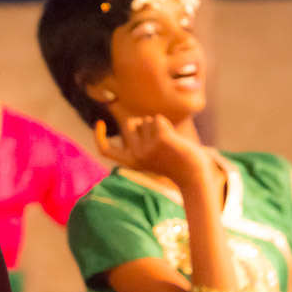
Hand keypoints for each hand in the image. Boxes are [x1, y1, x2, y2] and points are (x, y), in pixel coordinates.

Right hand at [93, 116, 211, 188]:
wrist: (192, 172)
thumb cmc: (171, 162)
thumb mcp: (150, 154)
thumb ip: (138, 141)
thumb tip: (131, 122)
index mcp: (130, 162)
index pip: (105, 150)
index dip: (98, 136)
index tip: (99, 123)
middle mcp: (136, 155)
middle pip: (128, 123)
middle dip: (141, 124)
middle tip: (156, 140)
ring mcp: (148, 147)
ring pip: (145, 120)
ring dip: (156, 126)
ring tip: (167, 143)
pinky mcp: (161, 138)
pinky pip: (157, 119)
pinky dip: (165, 124)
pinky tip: (172, 138)